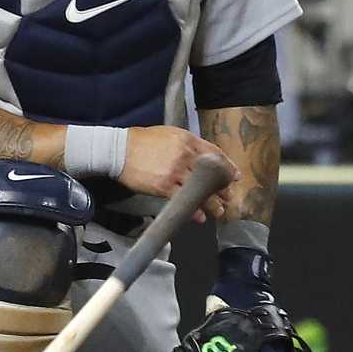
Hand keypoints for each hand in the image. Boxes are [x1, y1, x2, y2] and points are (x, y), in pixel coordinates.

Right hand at [120, 126, 237, 219]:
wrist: (119, 150)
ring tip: (218, 211)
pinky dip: (193, 210)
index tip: (233, 177)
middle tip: (227, 196)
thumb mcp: (170, 135)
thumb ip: (189, 145)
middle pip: (211, 174)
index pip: (215, 154)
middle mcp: (185, 155)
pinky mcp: (164, 186)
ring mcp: (175, 171)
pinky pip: (184, 200)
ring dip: (212, 202)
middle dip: (222, 188)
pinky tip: (199, 216)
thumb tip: (205, 156)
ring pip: (200, 189)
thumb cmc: (143, 142)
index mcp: (188, 140)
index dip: (227, 167)